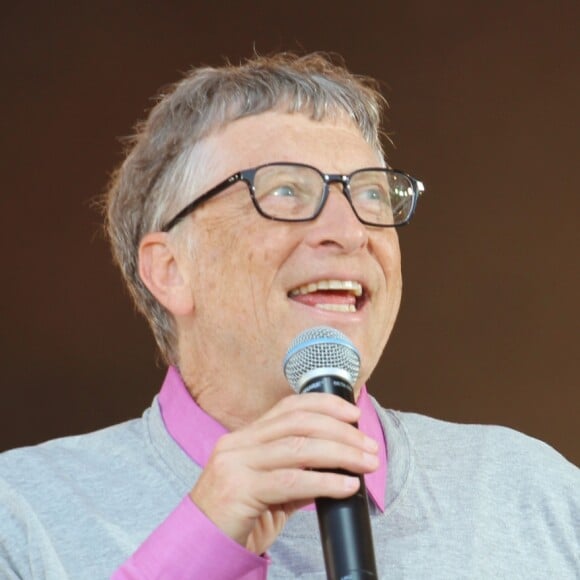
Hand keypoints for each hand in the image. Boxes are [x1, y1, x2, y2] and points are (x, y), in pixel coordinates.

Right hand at [189, 392, 378, 554]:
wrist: (200, 548)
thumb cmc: (236, 519)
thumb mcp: (269, 490)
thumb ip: (297, 474)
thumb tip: (335, 466)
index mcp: (245, 437)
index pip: (289, 407)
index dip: (324, 404)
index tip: (353, 413)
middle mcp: (238, 444)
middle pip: (298, 423)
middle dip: (340, 431)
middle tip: (368, 445)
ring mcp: (236, 464)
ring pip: (298, 447)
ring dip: (340, 453)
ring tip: (366, 463)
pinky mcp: (239, 489)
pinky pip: (291, 480)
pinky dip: (324, 481)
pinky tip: (346, 486)